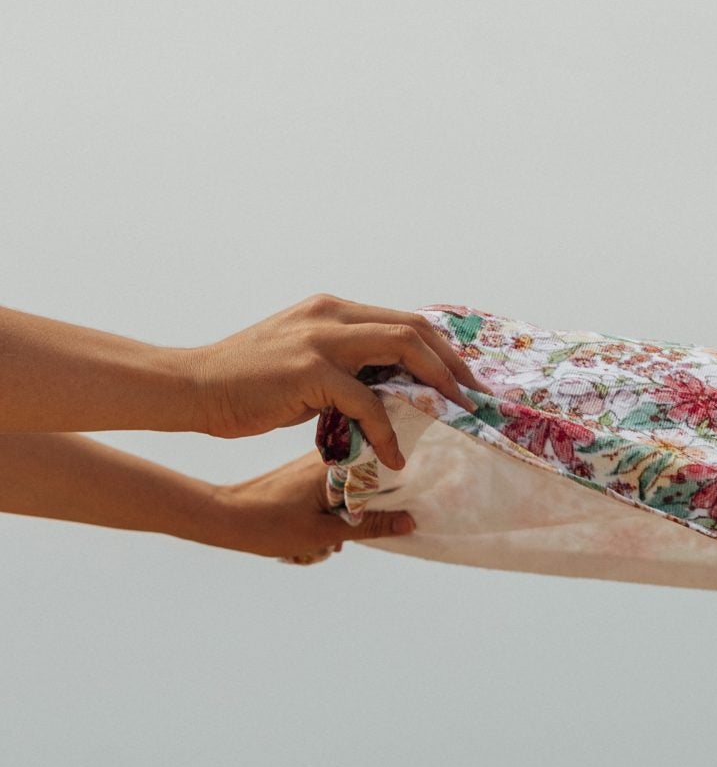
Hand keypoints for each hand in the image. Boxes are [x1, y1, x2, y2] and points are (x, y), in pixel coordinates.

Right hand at [184, 295, 476, 471]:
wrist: (195, 388)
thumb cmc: (248, 383)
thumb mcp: (306, 363)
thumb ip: (345, 366)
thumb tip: (389, 388)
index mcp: (332, 310)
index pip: (404, 320)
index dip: (441, 349)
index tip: (463, 380)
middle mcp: (331, 314)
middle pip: (414, 327)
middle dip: (452, 364)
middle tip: (472, 398)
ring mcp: (321, 338)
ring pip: (401, 348)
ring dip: (435, 385)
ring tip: (452, 417)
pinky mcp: (310, 370)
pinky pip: (367, 400)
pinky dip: (387, 430)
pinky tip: (394, 456)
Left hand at [210, 452, 417, 561]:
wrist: (226, 517)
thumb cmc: (270, 525)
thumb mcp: (324, 532)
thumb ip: (370, 526)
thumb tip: (410, 521)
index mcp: (334, 463)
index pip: (383, 456)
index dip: (405, 470)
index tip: (425, 488)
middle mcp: (328, 455)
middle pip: (374, 465)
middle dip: (386, 490)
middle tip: (401, 512)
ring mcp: (317, 461)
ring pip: (358, 475)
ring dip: (365, 498)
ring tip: (368, 522)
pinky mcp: (307, 471)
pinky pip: (341, 480)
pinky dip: (348, 498)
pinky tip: (343, 521)